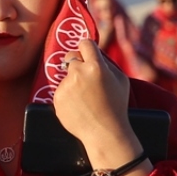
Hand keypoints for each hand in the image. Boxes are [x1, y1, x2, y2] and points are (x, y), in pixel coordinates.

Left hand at [53, 39, 137, 168]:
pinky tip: (78, 105)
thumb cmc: (116, 105)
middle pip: (71, 56)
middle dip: (77, 63)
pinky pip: (60, 90)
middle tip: (85, 75)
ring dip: (73, 81)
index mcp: (96, 66)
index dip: (86, 47)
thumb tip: (94, 53)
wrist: (103, 131)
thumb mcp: (120, 79)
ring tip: (85, 98)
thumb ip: (106, 63)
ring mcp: (65, 86)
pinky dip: (67, 95)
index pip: (85, 43)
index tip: (87, 52)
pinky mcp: (56, 98)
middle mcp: (78, 73)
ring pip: (66, 75)